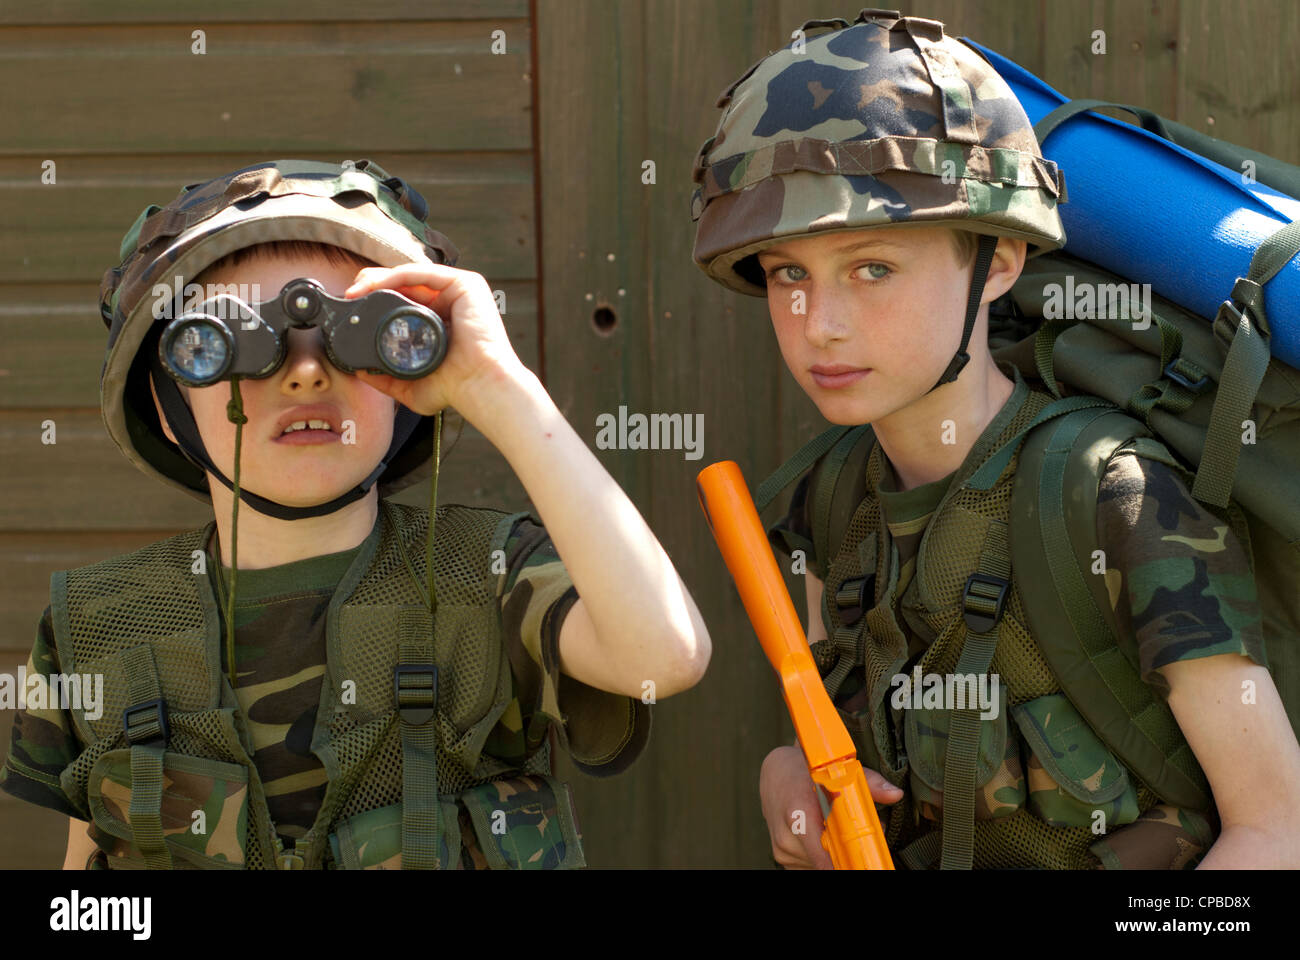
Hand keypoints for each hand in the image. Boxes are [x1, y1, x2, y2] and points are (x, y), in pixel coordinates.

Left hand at [343, 262, 526, 422]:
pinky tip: (374, 285)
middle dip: (373, 285)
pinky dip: (395, 275)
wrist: (478, 387)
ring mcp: (459, 291)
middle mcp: (450, 302)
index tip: (352, 310)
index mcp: (441, 320)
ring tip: (355, 291)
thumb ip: (387, 379)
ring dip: (378, 278)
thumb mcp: (412, 386)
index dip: (376, 300)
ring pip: (411, 275)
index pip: (404, 300)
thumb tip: (360, 371)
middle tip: (349, 295)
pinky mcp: (465, 284)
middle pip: (405, 284)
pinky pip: (423, 272)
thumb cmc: (455, 389)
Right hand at [759, 744, 901, 868]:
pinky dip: (824, 855)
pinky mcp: (783, 858)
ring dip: (836, 854)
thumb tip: (895, 794)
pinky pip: (812, 865)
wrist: (774, 773)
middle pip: (830, 860)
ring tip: (838, 830)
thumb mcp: (833, 769)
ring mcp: (783, 850)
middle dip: (849, 851)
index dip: (849, 861)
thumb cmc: (803, 770)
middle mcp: (786, 837)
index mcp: (798, 813)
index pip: (824, 856)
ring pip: (822, 865)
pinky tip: (824, 835)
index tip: (865, 860)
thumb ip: (867, 782)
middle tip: (860, 836)